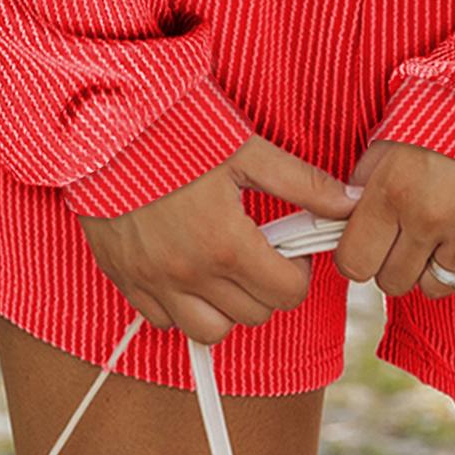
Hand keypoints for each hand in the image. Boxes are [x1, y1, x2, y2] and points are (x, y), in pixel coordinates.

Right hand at [76, 135, 361, 346]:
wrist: (105, 122)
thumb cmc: (178, 129)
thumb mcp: (248, 150)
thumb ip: (302, 183)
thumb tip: (349, 203)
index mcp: (227, 244)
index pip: (286, 293)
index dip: (297, 271)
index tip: (289, 247)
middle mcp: (190, 274)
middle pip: (253, 315)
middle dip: (267, 286)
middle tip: (261, 249)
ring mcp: (153, 281)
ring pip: (209, 331)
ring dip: (227, 306)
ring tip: (226, 265)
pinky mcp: (125, 278)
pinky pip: (162, 320)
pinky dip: (181, 306)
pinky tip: (188, 268)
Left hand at [331, 138, 454, 300]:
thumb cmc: (446, 116)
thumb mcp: (388, 141)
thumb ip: (361, 186)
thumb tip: (340, 224)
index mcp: (392, 186)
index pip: (354, 264)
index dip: (360, 254)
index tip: (372, 241)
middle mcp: (429, 211)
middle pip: (393, 282)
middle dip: (399, 259)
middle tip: (415, 225)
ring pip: (436, 287)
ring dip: (438, 264)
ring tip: (447, 224)